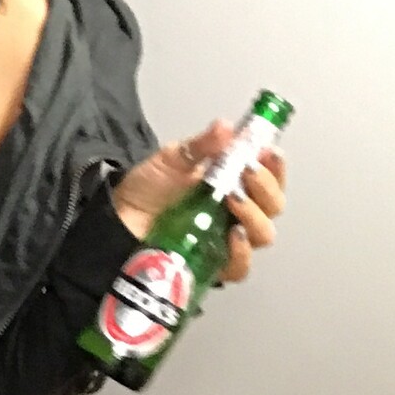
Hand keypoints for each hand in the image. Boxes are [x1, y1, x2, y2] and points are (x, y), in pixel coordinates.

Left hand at [111, 119, 286, 284]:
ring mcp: (226, 239)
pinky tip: (232, 237)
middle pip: (273, 205)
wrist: (118, 219)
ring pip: (263, 234)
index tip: (269, 152)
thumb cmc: (147, 189)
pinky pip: (239, 266)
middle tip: (247, 172)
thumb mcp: (172, 159)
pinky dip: (241, 253)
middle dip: (266, 188)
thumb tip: (225, 127)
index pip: (269, 175)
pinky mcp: (213, 264)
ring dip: (255, 216)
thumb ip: (200, 146)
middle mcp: (237, 212)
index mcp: (233, 182)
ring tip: (233, 199)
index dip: (276, 165)